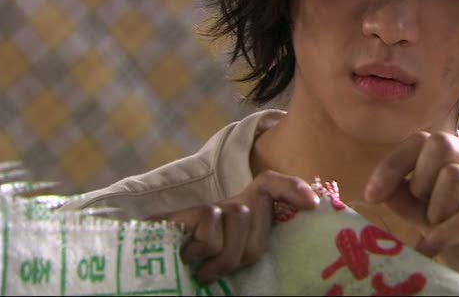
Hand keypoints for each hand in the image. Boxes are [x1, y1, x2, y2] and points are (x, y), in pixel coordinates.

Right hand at [147, 170, 320, 285]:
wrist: (145, 270)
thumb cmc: (197, 272)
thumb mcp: (231, 261)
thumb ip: (251, 248)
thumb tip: (288, 235)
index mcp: (244, 213)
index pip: (271, 185)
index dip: (291, 187)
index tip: (312, 204)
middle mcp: (229, 204)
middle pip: (257, 214)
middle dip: (245, 250)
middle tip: (221, 271)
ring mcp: (209, 207)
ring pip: (239, 219)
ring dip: (223, 257)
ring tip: (204, 271)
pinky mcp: (188, 213)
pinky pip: (213, 228)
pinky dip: (204, 250)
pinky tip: (188, 259)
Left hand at [363, 132, 458, 295]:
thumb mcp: (439, 221)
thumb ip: (412, 203)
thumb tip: (380, 188)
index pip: (427, 138)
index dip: (394, 162)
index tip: (372, 192)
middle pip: (441, 144)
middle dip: (418, 180)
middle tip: (424, 212)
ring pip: (454, 176)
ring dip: (435, 210)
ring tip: (439, 230)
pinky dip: (442, 236)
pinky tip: (433, 249)